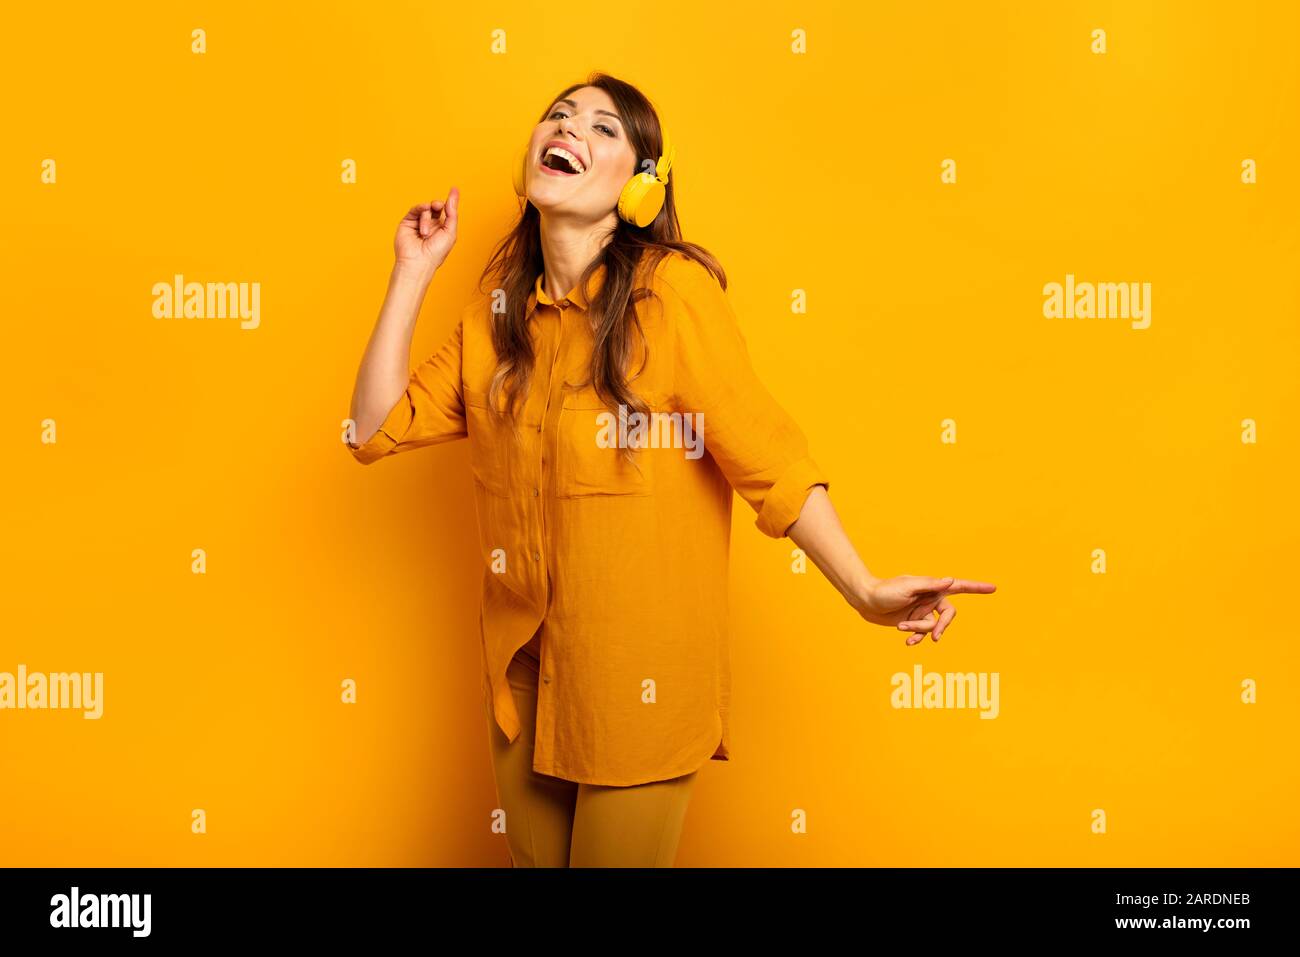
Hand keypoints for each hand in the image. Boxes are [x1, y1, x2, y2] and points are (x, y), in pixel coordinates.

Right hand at [394, 187, 458, 278]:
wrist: (417, 262)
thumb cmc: (435, 252)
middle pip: (436, 206)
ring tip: (425, 233)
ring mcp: (419, 222)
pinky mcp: (407, 222)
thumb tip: (454, 193)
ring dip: (427, 218)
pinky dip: (419, 211)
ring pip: (426, 208)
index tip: (454, 189)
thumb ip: (452, 212)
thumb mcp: (450, 232)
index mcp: (443, 228)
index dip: (451, 201)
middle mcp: (431, 224)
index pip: (447, 211)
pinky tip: (421, 223)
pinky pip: (415, 209)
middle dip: (438, 204)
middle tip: (438, 206)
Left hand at [854, 574, 996, 644]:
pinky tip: (907, 641)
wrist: (865, 601)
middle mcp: (930, 598)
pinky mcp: (913, 622)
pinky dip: (916, 637)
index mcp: (932, 587)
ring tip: (902, 628)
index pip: (959, 586)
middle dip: (941, 626)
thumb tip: (951, 580)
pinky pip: (922, 634)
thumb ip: (930, 585)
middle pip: (947, 615)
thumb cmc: (885, 590)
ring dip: (919, 630)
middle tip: (935, 637)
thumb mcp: (907, 586)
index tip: (993, 588)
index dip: (976, 588)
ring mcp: (922, 611)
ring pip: (932, 627)